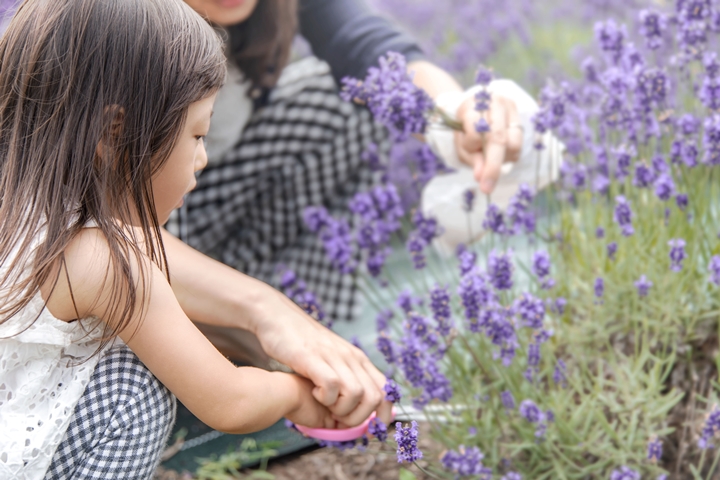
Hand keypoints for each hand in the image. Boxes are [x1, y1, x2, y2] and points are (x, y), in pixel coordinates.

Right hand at [255, 294, 392, 427]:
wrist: (279, 317)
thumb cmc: (303, 343)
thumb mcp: (332, 358)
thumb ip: (345, 377)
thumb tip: (354, 406)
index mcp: (358, 359)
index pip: (385, 388)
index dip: (384, 413)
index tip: (371, 428)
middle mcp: (350, 357)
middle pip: (374, 397)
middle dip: (358, 418)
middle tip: (339, 419)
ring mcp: (333, 356)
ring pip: (356, 394)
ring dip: (341, 410)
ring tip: (325, 405)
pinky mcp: (313, 358)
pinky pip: (331, 386)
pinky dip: (324, 398)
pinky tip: (313, 393)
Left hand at [455, 93, 522, 193]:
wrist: (474, 108)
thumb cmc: (465, 129)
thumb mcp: (461, 144)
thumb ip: (471, 158)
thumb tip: (481, 177)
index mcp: (472, 107)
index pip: (476, 134)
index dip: (475, 152)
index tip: (473, 168)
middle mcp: (493, 103)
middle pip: (498, 139)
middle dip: (493, 167)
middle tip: (487, 188)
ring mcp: (509, 107)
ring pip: (513, 142)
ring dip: (503, 158)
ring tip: (491, 156)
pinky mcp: (519, 115)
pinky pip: (519, 142)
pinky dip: (509, 154)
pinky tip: (500, 152)